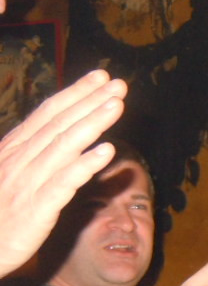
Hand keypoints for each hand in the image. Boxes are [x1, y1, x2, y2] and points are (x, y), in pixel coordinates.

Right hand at [0, 70, 127, 276]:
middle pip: (59, 123)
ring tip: (117, 105)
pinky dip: (85, 164)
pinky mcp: (36, 208)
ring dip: (93, 123)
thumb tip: (57, 135)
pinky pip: (64, 182)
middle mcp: (19, 160)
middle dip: (90, 100)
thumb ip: (31, 155)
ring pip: (64, 145)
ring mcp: (27, 182)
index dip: (75, 93)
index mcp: (13, 150)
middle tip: (118, 83)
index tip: (100, 76)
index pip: (48, 114)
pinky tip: (107, 151)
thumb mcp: (9, 177)